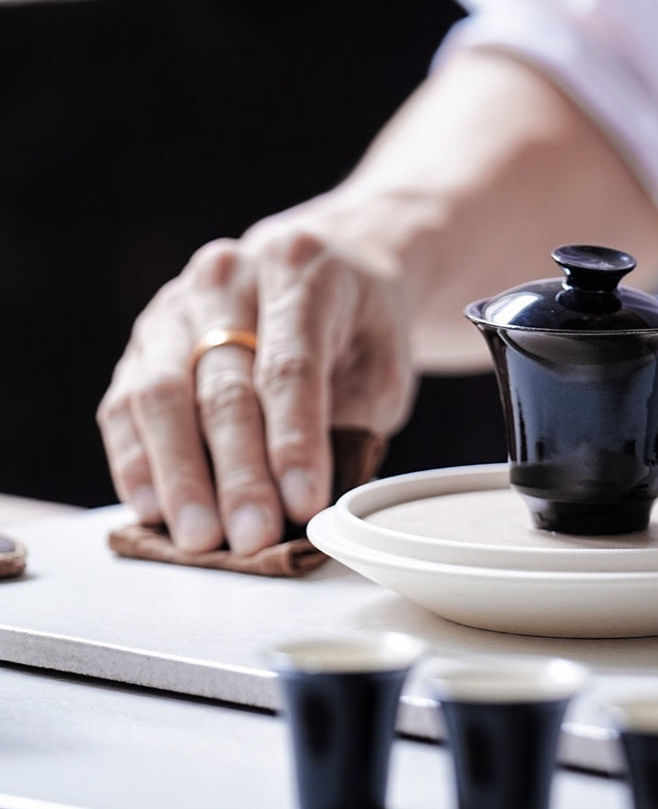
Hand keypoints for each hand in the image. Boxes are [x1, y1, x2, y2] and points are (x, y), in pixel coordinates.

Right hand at [98, 210, 414, 554]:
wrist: (317, 268)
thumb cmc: (356, 328)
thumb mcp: (382, 364)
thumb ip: (352, 420)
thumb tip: (307, 502)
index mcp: (301, 272)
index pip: (291, 366)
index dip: (295, 441)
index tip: (303, 504)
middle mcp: (229, 278)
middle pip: (223, 386)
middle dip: (238, 473)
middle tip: (250, 538)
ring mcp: (175, 307)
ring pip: (161, 396)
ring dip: (179, 477)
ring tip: (199, 539)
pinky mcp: (142, 342)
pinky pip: (124, 406)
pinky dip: (136, 464)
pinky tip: (152, 510)